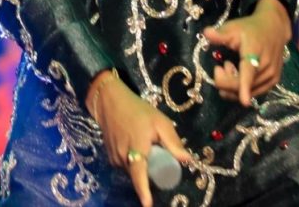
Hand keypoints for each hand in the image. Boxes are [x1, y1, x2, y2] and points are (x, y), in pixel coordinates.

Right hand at [87, 73, 190, 206]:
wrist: (110, 102)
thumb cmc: (138, 110)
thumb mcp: (160, 122)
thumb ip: (173, 142)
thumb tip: (188, 160)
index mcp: (136, 149)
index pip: (139, 176)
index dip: (144, 191)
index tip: (148, 205)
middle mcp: (123, 158)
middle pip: (140, 175)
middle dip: (150, 171)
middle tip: (159, 154)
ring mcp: (114, 158)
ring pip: (133, 170)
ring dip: (142, 164)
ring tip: (146, 143)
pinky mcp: (110, 157)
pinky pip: (126, 165)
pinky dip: (134, 160)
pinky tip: (136, 143)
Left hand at [203, 0, 291, 106]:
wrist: (274, 29)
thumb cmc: (250, 29)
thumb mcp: (234, 28)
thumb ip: (220, 34)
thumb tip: (206, 33)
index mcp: (254, 52)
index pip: (248, 72)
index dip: (245, 87)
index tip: (244, 101)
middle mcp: (266, 67)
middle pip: (240, 86)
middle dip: (224, 81)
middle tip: (221, 66)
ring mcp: (271, 76)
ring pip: (247, 92)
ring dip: (233, 85)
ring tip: (231, 67)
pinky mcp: (273, 81)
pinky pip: (254, 92)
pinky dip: (243, 88)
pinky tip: (240, 75)